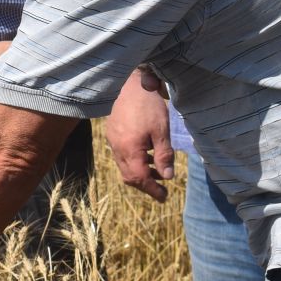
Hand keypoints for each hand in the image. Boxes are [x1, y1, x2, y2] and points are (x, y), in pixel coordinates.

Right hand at [106, 70, 173, 201]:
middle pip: (129, 176)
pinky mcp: (113, 134)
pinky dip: (134, 161)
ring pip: (125, 167)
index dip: (152, 190)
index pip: (140, 179)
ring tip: (158, 168)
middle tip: (162, 187)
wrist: (129, 83)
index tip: (164, 197)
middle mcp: (118, 149)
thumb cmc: (148, 106)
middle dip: (146, 184)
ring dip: (141, 172)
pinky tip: (147, 153)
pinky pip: (122, 155)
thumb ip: (163, 155)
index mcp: (130, 150)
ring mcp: (113, 141)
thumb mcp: (161, 131)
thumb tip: (168, 176)